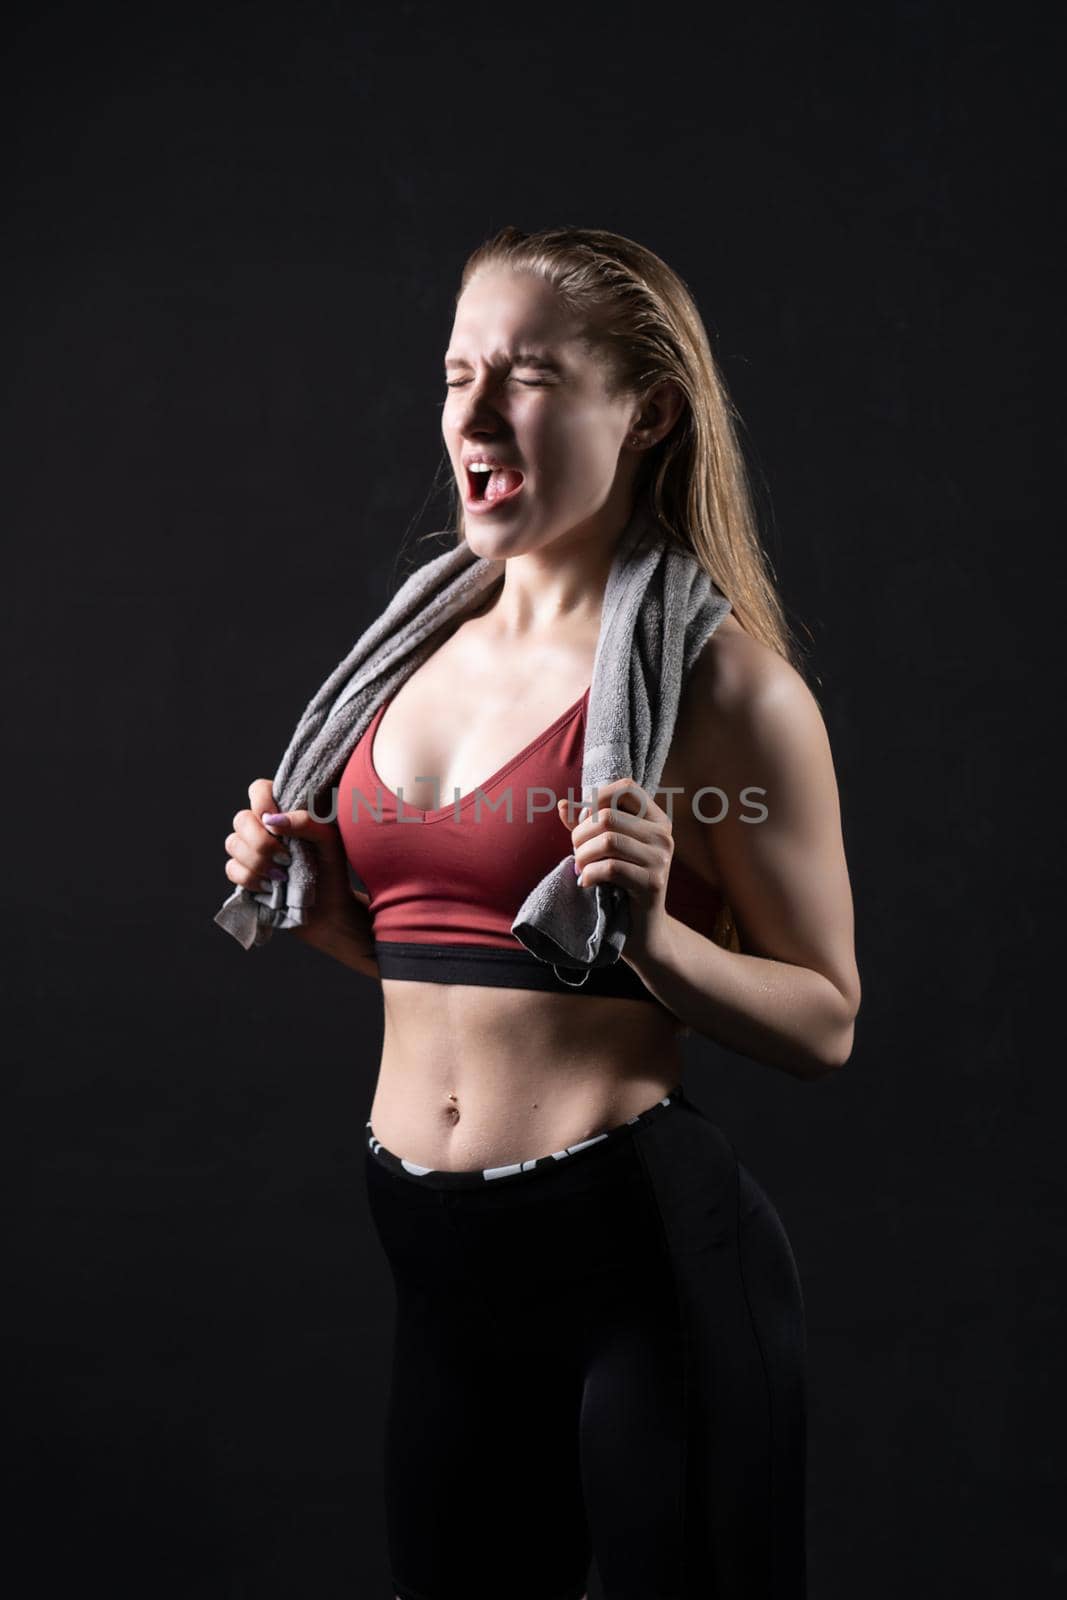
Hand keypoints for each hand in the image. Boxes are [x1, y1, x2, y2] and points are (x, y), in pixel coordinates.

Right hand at [225, 778, 372, 956]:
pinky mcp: (245, 874)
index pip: (258, 789)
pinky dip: (251, 879)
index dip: (260, 802)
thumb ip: (306, 822)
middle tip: (286, 858)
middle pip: (240, 819)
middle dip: (260, 842)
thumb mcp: (329, 840)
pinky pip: (232, 869)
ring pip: (232, 844)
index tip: (274, 821)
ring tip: (282, 876)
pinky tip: (271, 888)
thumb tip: (273, 821)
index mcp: (283, 811)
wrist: (329, 907)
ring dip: (258, 862)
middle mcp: (264, 828)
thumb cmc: (332, 868)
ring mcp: (252, 851)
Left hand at [556, 778, 674, 964]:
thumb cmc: (620, 883)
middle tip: (577, 854)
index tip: (584, 822)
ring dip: (583, 855)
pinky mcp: (653, 883)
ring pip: (607, 839)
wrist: (642, 929)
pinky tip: (587, 882)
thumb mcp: (603, 849)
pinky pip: (611, 867)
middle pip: (608, 816)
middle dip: (580, 834)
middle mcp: (663, 835)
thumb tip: (563, 804)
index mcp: (656, 819)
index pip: (626, 788)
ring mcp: (661, 859)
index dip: (597, 798)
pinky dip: (590, 874)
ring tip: (581, 868)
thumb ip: (585, 825)